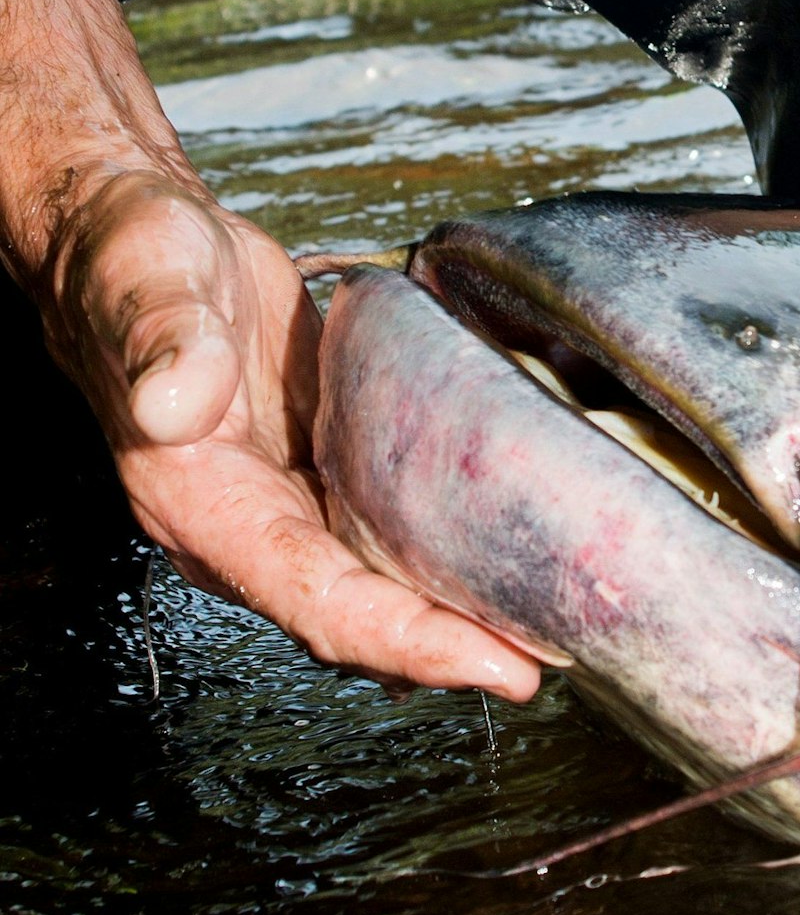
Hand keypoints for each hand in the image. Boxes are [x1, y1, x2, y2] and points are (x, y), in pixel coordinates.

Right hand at [37, 169, 542, 700]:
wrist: (136, 249)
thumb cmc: (132, 263)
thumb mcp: (147, 278)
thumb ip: (165, 342)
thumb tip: (174, 403)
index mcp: (201, 504)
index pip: (315, 602)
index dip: (406, 642)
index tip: (491, 666)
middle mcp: (247, 528)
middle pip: (361, 621)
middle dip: (453, 651)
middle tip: (546, 662)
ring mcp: (291, 511)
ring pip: (382, 594)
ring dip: (460, 619)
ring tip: (552, 631)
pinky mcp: (326, 481)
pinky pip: (392, 545)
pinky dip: (451, 568)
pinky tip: (513, 571)